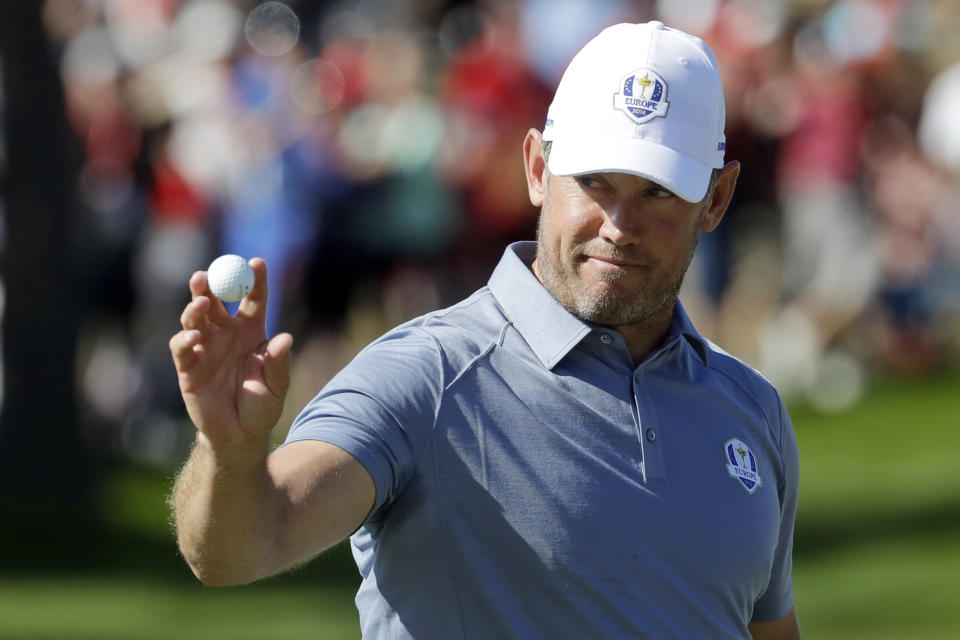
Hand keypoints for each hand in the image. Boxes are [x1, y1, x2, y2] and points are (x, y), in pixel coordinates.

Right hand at [169, 258, 292, 449]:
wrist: (240, 434)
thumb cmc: (263, 406)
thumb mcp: (277, 385)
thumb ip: (278, 362)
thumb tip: (285, 338)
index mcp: (251, 331)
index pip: (253, 299)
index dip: (255, 279)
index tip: (257, 262)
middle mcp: (226, 334)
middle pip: (216, 301)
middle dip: (211, 284)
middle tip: (208, 273)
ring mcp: (205, 348)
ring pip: (195, 318)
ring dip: (195, 307)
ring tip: (201, 303)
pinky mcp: (187, 367)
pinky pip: (181, 347)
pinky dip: (185, 340)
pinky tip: (194, 338)